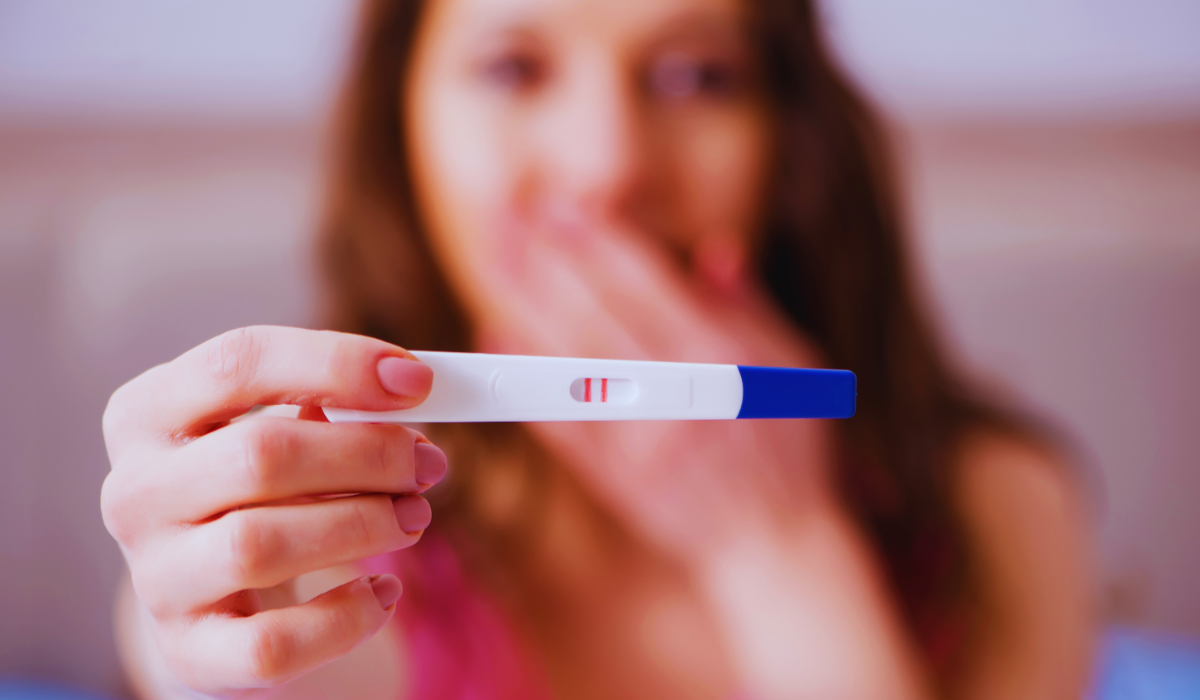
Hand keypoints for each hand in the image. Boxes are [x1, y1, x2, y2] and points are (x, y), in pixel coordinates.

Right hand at [100, 327, 447, 696]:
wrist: (217, 598)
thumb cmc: (263, 491)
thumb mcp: (282, 431)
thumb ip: (335, 404)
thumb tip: (411, 391)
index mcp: (148, 412)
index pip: (238, 362)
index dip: (337, 365)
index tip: (419, 382)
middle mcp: (135, 492)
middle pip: (260, 455)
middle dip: (367, 455)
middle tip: (428, 464)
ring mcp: (156, 577)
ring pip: (261, 545)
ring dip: (363, 525)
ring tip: (413, 518)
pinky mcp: (190, 651)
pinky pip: (274, 643)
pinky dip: (347, 615)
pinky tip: (382, 591)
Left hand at [472, 222, 836, 564]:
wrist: (778, 544)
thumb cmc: (792, 447)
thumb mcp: (794, 368)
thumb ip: (751, 309)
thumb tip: (713, 251)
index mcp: (723, 358)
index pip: (648, 284)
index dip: (599, 242)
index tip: (559, 207)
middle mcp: (678, 394)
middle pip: (599, 314)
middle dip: (548, 262)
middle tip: (503, 218)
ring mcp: (644, 440)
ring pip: (572, 362)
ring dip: (526, 309)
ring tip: (491, 263)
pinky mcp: (619, 480)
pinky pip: (564, 424)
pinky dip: (528, 383)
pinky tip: (496, 342)